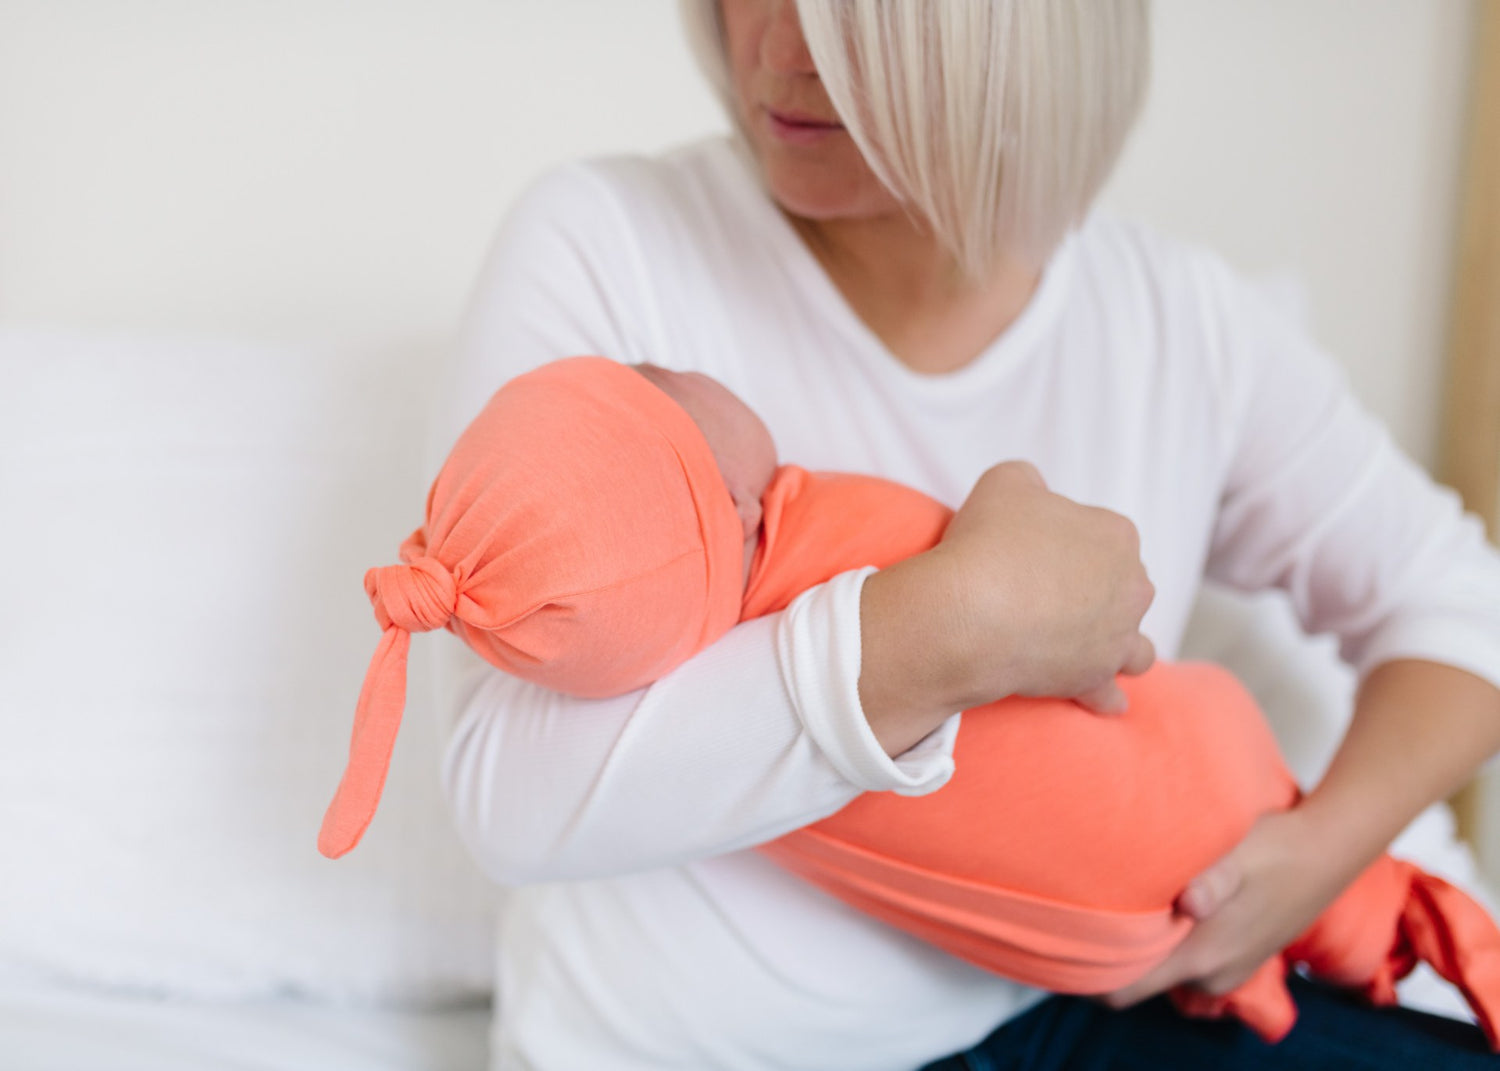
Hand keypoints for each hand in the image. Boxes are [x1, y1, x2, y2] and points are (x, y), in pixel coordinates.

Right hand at [931, 461, 1155, 711]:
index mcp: (1117, 535)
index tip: (1037, 552)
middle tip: (1052, 596)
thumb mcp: (1005, 482)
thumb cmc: (987, 543)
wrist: (970, 614)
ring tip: (1092, 648)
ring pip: (1136, 644)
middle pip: (1124, 587)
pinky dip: (1105, 697)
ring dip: (1119, 645)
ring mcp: (1117, 637)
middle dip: (1099, 591)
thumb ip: (1030, 482)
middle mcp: (1131, 586)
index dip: (1069, 541)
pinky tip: (1101, 701)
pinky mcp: (1094, 678)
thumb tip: (1035, 495)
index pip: (1103, 533)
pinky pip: (1109, 694)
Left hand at [1102, 807, 1359, 1007]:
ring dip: (1143, 942)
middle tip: (1079, 910)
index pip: (1125, 990)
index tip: (1058, 943)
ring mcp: (1227, 969)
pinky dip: (1168, 937)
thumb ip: (1212, 880)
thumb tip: (1191, 903)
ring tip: (1119, 899)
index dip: (1088, 973)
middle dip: (1110, 953)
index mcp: (1203, 957)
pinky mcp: (1238, 955)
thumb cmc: (1277, 847)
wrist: (1330, 848)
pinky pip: (1186, 957)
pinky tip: (1162, 901)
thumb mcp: (1238, 854)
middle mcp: (1212, 973)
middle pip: (1138, 979)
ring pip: (1163, 966)